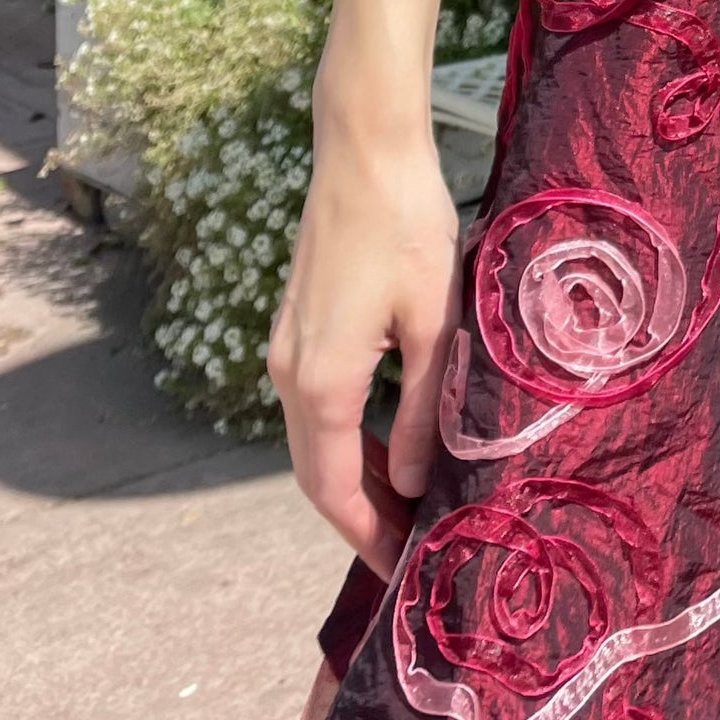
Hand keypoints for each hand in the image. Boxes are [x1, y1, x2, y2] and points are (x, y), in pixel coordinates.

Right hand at [269, 112, 462, 579]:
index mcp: (321, 380)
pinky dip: (347, 437)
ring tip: (410, 503)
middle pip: (317, 472)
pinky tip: (389, 441)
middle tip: (411, 549)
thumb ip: (422, 408)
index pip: (335, 488)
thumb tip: (414, 480)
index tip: (404, 569)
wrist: (365, 150)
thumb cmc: (408, 227)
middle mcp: (289, 372)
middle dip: (361, 516)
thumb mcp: (432, 323)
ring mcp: (287, 346)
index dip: (368, 535)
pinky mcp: (298, 323)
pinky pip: (317, 404)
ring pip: (314, 438)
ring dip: (355, 477)